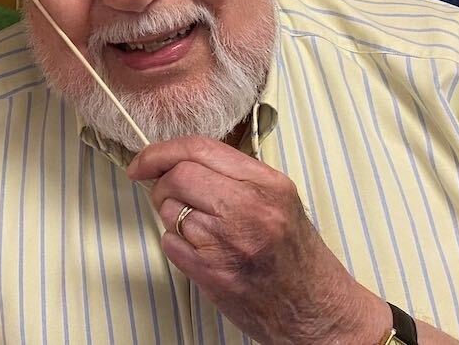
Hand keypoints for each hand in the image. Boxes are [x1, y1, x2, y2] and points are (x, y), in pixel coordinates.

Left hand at [127, 136, 390, 344]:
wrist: (316, 310)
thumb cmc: (295, 257)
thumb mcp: (279, 201)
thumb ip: (234, 177)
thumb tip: (179, 161)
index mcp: (267, 184)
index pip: (199, 148)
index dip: (161, 152)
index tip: (143, 162)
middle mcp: (249, 208)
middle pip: (178, 176)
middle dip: (162, 185)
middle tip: (170, 199)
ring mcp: (228, 240)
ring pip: (169, 210)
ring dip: (172, 218)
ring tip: (202, 233)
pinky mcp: (211, 271)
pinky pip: (169, 242)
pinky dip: (176, 244)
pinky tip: (202, 254)